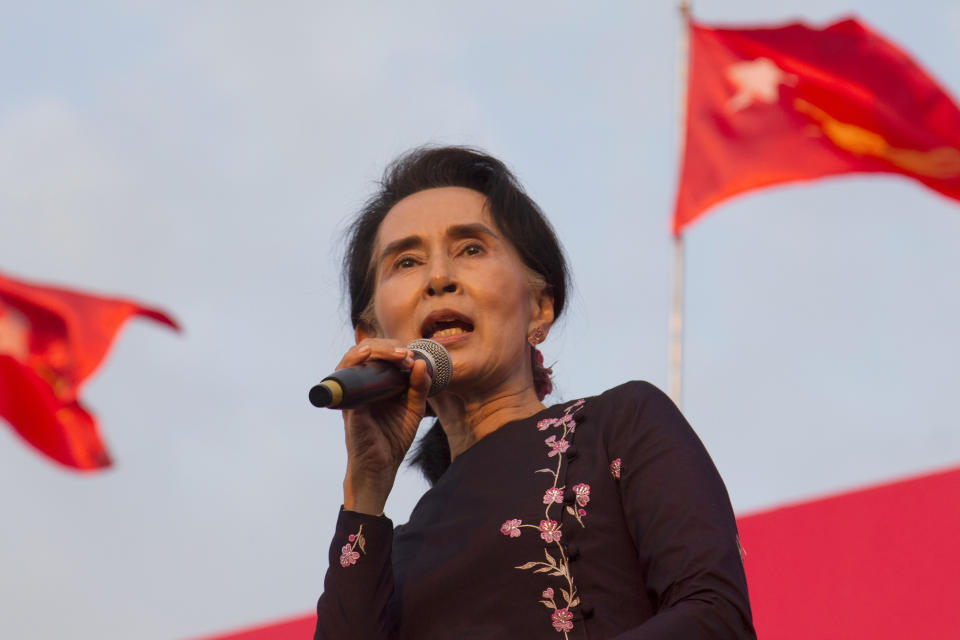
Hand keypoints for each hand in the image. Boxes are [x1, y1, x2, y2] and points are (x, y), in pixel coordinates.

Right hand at [338, 339, 431, 514]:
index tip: (412, 355)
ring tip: (397, 355)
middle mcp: (359, 385)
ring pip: (352, 358)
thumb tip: (422, 362)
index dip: (393, 348)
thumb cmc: (394, 437)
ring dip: (375, 350)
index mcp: (374, 383)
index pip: (377, 353)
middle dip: (387, 347)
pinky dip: (354, 362)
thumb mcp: (413, 407)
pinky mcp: (348, 405)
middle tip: (407, 355)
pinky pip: (344, 378)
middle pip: (364, 350)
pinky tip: (366, 356)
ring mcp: (351, 394)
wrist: (382, 467)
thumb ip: (419, 386)